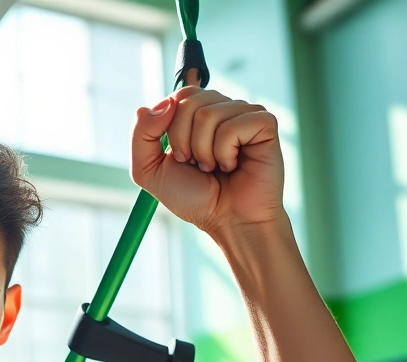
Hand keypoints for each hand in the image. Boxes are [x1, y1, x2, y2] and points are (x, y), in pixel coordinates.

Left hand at [130, 86, 284, 237]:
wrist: (228, 221)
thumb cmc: (195, 198)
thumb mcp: (150, 170)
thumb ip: (142, 134)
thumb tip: (162, 103)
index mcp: (198, 114)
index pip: (178, 94)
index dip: (169, 125)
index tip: (179, 156)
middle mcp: (222, 108)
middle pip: (189, 100)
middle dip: (183, 140)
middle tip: (197, 164)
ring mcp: (244, 114)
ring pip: (208, 114)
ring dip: (204, 151)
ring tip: (215, 167)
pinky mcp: (264, 124)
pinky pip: (232, 126)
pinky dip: (224, 153)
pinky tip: (233, 165)